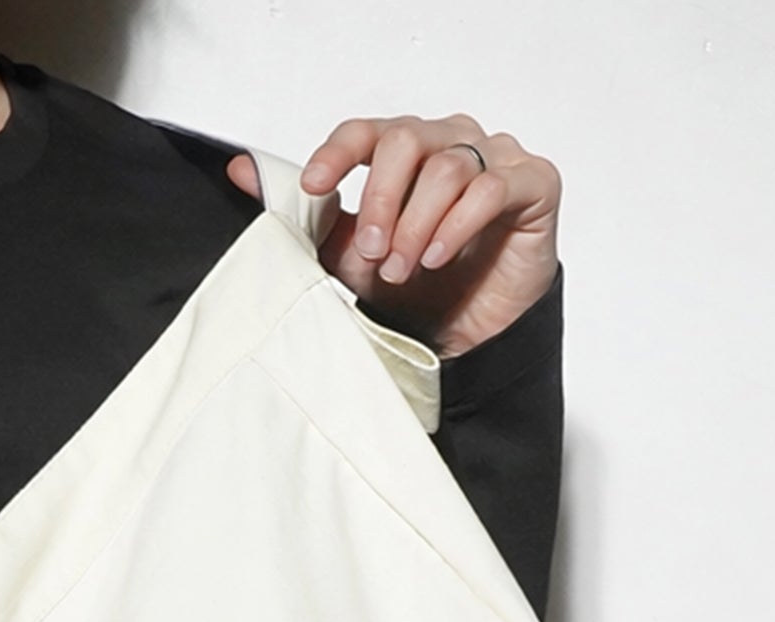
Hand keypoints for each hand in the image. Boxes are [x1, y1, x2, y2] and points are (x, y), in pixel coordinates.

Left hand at [227, 115, 559, 358]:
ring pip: (449, 167)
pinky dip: (458, 225)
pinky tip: (439, 257)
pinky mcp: (533, 185)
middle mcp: (451, 143)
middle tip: (374, 254)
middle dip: (383, 201)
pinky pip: (493, 188)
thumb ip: (305, 216)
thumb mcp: (347, 255)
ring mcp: (496, 160)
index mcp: (406, 152)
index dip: (339, 152)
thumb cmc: (414, 288)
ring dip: (418, 225)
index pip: (369, 131)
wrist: (464, 336)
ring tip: (405, 269)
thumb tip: (241, 174)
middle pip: (409, 140)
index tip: (313, 185)